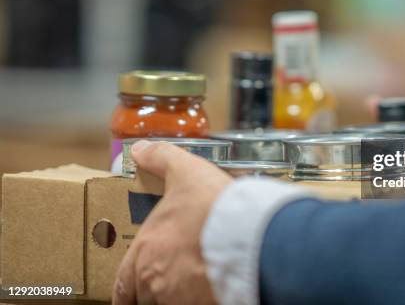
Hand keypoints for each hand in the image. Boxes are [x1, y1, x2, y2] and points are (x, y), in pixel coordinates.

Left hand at [113, 140, 232, 304]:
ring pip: (170, 304)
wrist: (249, 233)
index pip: (122, 287)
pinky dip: (202, 298)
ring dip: (178, 297)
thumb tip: (139, 149)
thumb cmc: (213, 206)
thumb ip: (162, 158)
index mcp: (145, 253)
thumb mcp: (187, 172)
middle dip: (153, 295)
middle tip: (168, 286)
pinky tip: (213, 289)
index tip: (131, 293)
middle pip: (144, 300)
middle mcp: (155, 282)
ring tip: (195, 286)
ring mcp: (180, 299)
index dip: (126, 292)